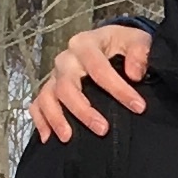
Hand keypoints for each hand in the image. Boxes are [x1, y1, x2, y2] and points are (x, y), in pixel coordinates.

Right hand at [29, 24, 152, 142]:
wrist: (109, 44)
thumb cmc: (123, 44)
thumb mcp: (137, 39)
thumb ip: (140, 52)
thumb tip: (134, 74)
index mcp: (86, 43)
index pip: (99, 67)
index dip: (118, 89)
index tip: (138, 107)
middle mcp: (66, 59)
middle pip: (67, 86)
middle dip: (83, 110)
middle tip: (103, 129)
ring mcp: (55, 75)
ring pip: (48, 97)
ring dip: (56, 118)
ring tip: (68, 138)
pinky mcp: (49, 88)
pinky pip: (37, 104)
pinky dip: (41, 121)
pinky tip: (49, 138)